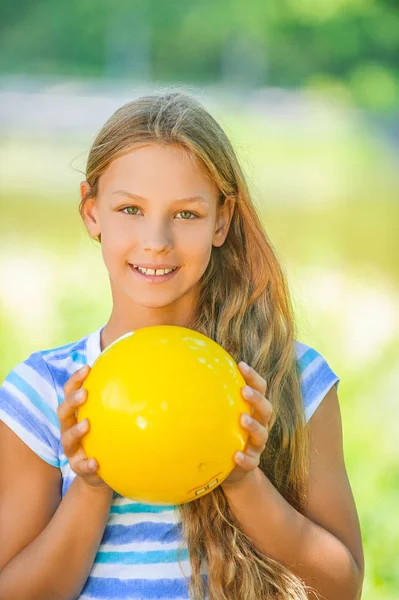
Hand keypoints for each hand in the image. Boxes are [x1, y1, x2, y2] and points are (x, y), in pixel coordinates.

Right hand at [57, 365, 110, 490]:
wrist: (99, 471)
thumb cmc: (104, 436)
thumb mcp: (108, 418)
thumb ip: (116, 401)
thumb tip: (137, 375)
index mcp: (75, 414)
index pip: (70, 392)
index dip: (75, 380)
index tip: (87, 368)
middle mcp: (68, 428)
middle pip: (63, 412)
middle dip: (72, 401)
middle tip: (84, 394)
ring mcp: (72, 448)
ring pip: (67, 438)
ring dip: (76, 430)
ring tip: (86, 424)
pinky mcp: (78, 467)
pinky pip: (80, 466)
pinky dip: (86, 464)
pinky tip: (95, 462)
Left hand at [222, 362, 271, 487]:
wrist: (232, 469)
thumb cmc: (223, 434)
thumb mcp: (221, 416)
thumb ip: (213, 398)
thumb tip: (188, 374)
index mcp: (254, 411)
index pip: (260, 390)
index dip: (253, 377)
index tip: (241, 365)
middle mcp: (260, 425)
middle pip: (266, 409)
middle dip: (256, 399)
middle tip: (244, 390)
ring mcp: (257, 445)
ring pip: (262, 434)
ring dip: (253, 426)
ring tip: (242, 418)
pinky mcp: (251, 463)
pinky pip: (251, 462)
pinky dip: (245, 458)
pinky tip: (236, 455)